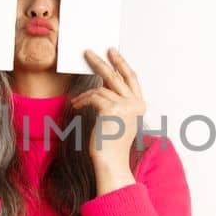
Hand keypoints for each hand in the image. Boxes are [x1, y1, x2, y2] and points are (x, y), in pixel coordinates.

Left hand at [71, 48, 146, 193]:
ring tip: (76, 100)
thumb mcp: (117, 119)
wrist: (111, 162)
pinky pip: (93, 97)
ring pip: (101, 89)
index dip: (121, 64)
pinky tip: (76, 106)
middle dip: (101, 62)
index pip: (131, 79)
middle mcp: (135, 104)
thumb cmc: (111, 144)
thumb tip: (103, 82)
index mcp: (139, 106)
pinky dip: (83, 101)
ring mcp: (125, 106)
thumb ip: (115, 101)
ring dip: (85, 95)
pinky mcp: (112, 110)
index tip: (112, 53)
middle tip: (88, 52)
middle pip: (117, 76)